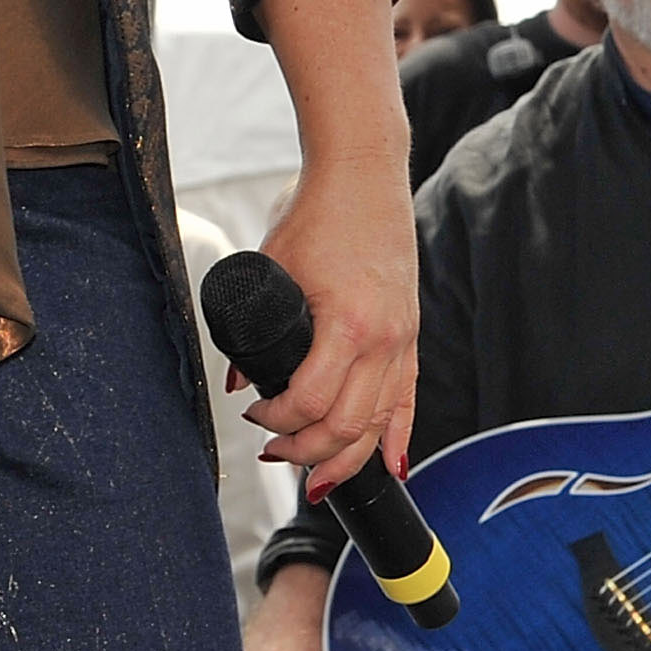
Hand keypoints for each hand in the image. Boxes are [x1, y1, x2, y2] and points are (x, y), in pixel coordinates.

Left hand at [246, 148, 417, 494]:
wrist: (363, 174)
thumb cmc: (316, 210)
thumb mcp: (272, 265)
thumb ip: (251, 324)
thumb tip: (239, 379)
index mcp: (349, 324)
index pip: (310, 401)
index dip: (277, 420)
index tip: (253, 414)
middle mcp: (384, 340)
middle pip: (348, 427)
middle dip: (306, 452)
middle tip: (273, 452)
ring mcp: (404, 340)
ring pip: (380, 424)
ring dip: (346, 457)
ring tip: (314, 475)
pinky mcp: (411, 334)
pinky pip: (408, 400)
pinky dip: (396, 438)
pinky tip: (390, 468)